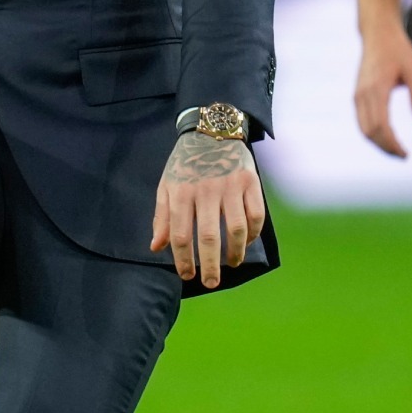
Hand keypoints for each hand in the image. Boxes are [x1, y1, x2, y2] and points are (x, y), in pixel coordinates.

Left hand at [150, 132, 265, 287]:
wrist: (212, 130)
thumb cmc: (185, 163)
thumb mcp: (167, 185)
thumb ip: (162, 217)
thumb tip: (156, 248)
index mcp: (181, 192)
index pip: (181, 235)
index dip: (183, 260)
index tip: (187, 276)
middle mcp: (205, 190)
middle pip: (209, 237)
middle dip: (210, 266)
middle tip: (211, 282)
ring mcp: (230, 186)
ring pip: (236, 229)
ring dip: (235, 252)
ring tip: (231, 263)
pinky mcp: (250, 181)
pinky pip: (255, 215)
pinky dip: (252, 234)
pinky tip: (246, 242)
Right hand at [354, 23, 411, 158]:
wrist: (378, 33)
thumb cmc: (399, 50)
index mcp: (376, 89)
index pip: (381, 126)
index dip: (392, 144)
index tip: (406, 154)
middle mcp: (363, 94)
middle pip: (369, 132)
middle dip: (386, 148)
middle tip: (404, 156)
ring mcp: (358, 94)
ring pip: (363, 128)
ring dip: (378, 142)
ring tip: (396, 149)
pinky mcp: (358, 94)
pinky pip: (361, 120)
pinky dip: (372, 133)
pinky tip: (386, 135)